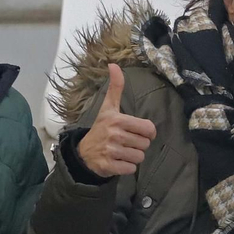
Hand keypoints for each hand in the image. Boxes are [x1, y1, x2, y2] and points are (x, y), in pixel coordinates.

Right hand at [76, 64, 157, 178]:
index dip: (146, 132)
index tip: (136, 132)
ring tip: (121, 152)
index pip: (149, 129)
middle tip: (126, 143)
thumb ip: (115, 88)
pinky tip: (118, 161)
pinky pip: (131, 169)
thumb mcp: (108, 108)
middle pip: (145, 144)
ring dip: (133, 157)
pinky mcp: (109, 166)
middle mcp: (115, 134)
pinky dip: (127, 168)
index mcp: (118, 119)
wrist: (84, 152)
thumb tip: (114, 64)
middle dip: (138, 145)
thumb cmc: (101, 128)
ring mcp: (111, 151)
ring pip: (140, 157)